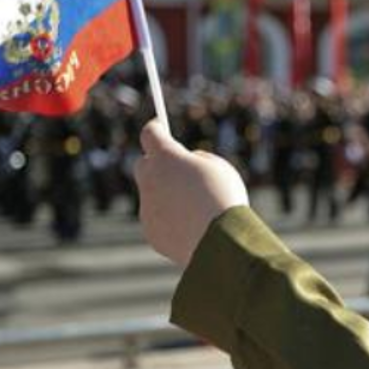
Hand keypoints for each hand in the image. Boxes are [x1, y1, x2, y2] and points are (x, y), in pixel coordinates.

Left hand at [135, 120, 249, 266]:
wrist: (220, 241)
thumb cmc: (224, 198)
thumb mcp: (220, 168)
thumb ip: (198, 161)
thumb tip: (187, 167)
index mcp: (166, 158)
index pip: (150, 134)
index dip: (155, 128)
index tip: (160, 127)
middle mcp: (150, 180)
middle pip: (144, 164)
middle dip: (157, 164)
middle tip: (177, 169)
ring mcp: (147, 207)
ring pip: (153, 195)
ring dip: (168, 195)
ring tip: (197, 206)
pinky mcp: (151, 231)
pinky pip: (158, 219)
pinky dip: (171, 219)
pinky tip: (193, 227)